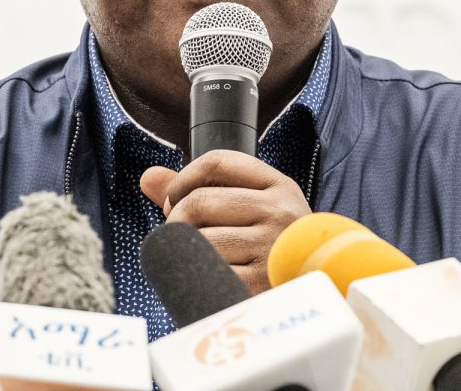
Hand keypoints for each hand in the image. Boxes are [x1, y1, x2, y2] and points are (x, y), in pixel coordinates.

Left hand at [140, 150, 310, 294]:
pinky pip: (205, 273)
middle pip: (199, 200)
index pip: (217, 161)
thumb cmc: (273, 250)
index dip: (183, 178)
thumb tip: (148, 177)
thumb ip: (201, 191)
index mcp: (279, 186)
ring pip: (198, 240)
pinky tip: (210, 282)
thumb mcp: (252, 211)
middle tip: (183, 239)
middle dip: (177, 220)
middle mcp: (279, 212)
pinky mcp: (259, 284)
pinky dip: (198, 279)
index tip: (174, 199)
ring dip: (186, 253)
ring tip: (200, 261)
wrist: (311, 298)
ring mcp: (271, 248)